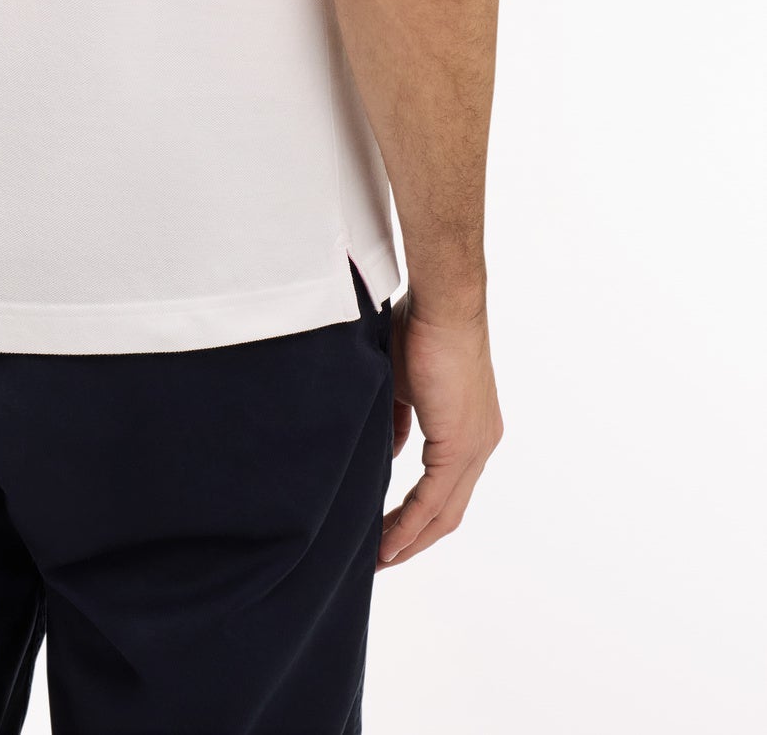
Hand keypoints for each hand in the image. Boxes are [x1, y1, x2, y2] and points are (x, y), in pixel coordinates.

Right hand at [378, 295, 502, 568]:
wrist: (441, 303)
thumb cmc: (419, 327)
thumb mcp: (402, 383)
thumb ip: (400, 421)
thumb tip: (390, 451)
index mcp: (470, 428)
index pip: (446, 487)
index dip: (419, 515)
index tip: (389, 532)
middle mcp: (481, 443)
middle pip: (449, 510)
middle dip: (415, 539)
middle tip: (382, 559)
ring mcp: (475, 446)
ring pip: (444, 511)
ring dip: (411, 539)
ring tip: (380, 559)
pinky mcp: (461, 444)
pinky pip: (434, 499)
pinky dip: (410, 524)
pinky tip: (388, 542)